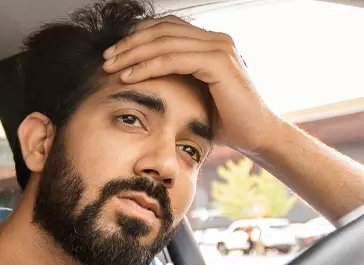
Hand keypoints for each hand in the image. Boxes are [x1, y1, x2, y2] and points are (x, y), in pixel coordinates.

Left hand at [102, 16, 285, 155]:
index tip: (114, 54)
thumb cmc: (227, 122)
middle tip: (106, 58)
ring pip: (164, 42)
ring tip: (111, 67)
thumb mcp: (197, 96)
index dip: (137, 37)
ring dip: (133, 54)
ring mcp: (219, 48)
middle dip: (130, 43)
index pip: (166, 28)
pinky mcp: (218, 62)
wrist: (257, 136)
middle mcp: (216, 39)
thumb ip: (178, 81)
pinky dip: (147, 66)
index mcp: (211, 43)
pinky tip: (129, 77)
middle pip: (162, 30)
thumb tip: (146, 80)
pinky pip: (173, 59)